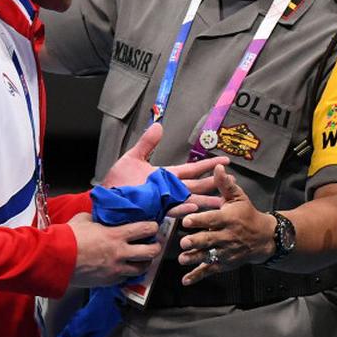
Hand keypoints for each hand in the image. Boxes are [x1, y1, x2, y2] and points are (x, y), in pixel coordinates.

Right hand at [68, 213, 161, 287]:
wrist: (57, 259)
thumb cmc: (69, 237)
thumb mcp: (85, 219)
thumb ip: (98, 218)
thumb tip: (101, 216)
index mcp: (116, 235)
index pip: (145, 229)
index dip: (153, 227)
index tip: (153, 226)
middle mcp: (120, 253)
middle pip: (151, 252)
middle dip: (156, 247)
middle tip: (154, 244)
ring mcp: (116, 269)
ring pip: (142, 269)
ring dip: (145, 262)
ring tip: (142, 259)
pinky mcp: (109, 281)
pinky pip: (126, 278)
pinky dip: (128, 273)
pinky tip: (125, 268)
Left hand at [102, 122, 228, 215]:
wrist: (106, 200)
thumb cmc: (118, 182)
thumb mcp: (132, 158)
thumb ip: (147, 143)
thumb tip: (158, 126)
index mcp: (165, 176)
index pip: (191, 169)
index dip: (207, 165)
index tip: (224, 161)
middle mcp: (168, 189)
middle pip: (195, 185)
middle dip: (213, 183)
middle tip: (231, 181)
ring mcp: (164, 201)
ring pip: (189, 199)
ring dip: (205, 199)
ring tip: (221, 200)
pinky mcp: (156, 211)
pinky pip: (172, 209)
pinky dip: (183, 208)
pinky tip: (194, 206)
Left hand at [176, 165, 272, 284]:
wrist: (265, 238)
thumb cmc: (247, 215)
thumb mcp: (238, 198)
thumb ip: (225, 184)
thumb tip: (217, 167)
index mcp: (228, 219)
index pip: (212, 219)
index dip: (199, 220)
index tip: (186, 220)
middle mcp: (227, 236)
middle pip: (209, 239)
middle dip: (196, 241)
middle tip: (183, 242)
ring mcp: (226, 252)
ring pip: (209, 256)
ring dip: (195, 258)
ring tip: (183, 259)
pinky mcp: (224, 263)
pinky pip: (210, 270)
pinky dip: (198, 276)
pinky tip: (186, 280)